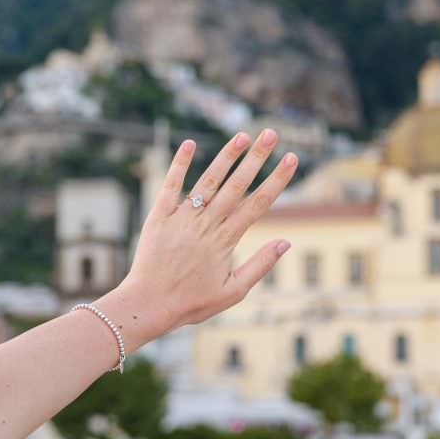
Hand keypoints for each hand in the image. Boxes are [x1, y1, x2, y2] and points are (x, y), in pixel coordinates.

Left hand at [115, 129, 297, 339]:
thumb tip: (286, 242)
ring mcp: (182, 218)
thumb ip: (260, 265)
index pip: (258, 203)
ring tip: (242, 135)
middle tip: (271, 133)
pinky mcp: (158, 217)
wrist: (148, 305)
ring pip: (208, 181)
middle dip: (256, 158)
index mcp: (226, 241)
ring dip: (226, 156)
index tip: (291, 159)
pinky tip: (189, 143)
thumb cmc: (192, 303)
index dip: (277, 180)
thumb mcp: (233, 292)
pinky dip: (179, 164)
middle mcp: (206, 224)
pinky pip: (170, 186)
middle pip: (236, 185)